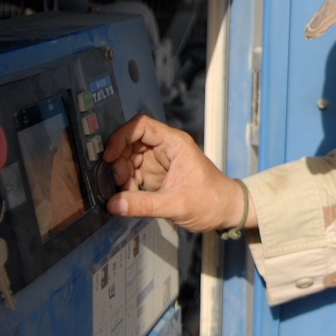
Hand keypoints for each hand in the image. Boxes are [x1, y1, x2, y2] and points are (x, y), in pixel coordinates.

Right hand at [102, 114, 250, 232]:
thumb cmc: (211, 201)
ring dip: (123, 174)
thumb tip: (113, 204)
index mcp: (175, 143)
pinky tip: (130, 197)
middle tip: (118, 181)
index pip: (141, 126)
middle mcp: (167, 147)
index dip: (121, 137)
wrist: (227, 210)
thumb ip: (143, 205)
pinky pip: (135, 172)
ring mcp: (161, 160)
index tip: (109, 157)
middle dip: (119, 160)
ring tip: (127, 193)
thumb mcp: (176, 205)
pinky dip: (128, 183)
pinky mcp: (158, 174)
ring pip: (130, 157)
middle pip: (131, 141)